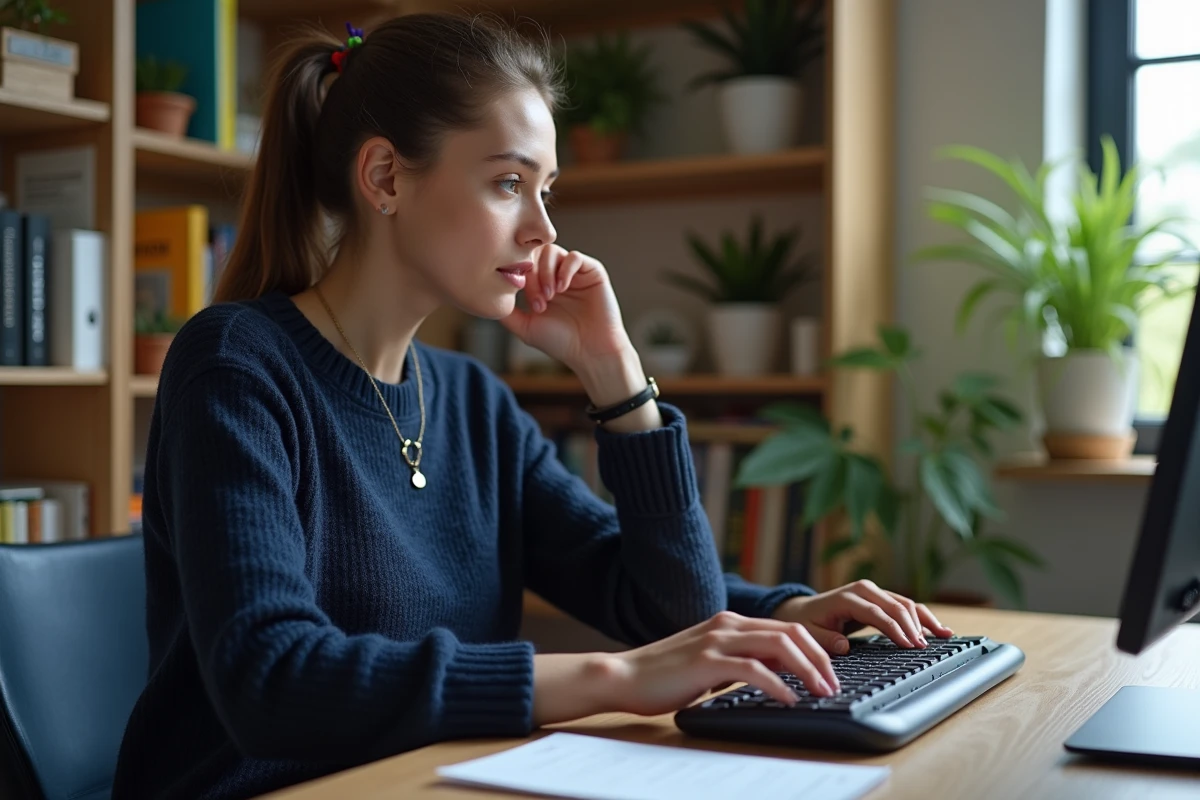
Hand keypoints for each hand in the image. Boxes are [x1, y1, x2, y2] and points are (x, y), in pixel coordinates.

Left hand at [499, 245, 630, 372]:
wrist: (592, 351)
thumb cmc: (561, 342)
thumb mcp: (525, 327)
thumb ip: (507, 312)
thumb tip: (485, 298)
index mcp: (540, 285)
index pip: (522, 264)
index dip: (521, 278)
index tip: (529, 303)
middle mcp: (556, 275)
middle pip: (534, 253)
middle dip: (533, 274)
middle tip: (539, 301)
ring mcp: (574, 272)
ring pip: (552, 251)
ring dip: (547, 272)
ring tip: (551, 296)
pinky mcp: (593, 271)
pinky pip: (574, 257)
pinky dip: (565, 269)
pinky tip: (563, 288)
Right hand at [605, 610, 842, 716]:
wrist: (625, 676)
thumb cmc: (666, 675)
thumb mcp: (711, 661)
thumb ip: (741, 659)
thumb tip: (778, 673)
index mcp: (731, 622)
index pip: (787, 627)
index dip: (816, 648)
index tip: (833, 671)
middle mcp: (728, 624)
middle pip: (791, 632)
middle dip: (820, 658)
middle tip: (834, 685)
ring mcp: (717, 640)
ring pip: (778, 645)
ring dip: (807, 670)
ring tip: (821, 692)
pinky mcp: (707, 661)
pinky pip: (753, 668)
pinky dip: (777, 684)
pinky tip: (789, 699)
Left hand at [771, 580, 955, 654]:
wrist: (803, 610)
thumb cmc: (808, 623)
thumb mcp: (810, 633)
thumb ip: (826, 639)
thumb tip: (844, 646)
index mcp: (847, 598)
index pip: (877, 613)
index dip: (895, 629)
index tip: (909, 645)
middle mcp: (864, 590)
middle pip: (896, 606)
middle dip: (912, 626)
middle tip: (923, 647)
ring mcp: (874, 591)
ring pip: (905, 603)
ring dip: (924, 620)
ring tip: (941, 637)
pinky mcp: (881, 598)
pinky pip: (906, 605)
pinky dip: (923, 617)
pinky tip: (941, 629)